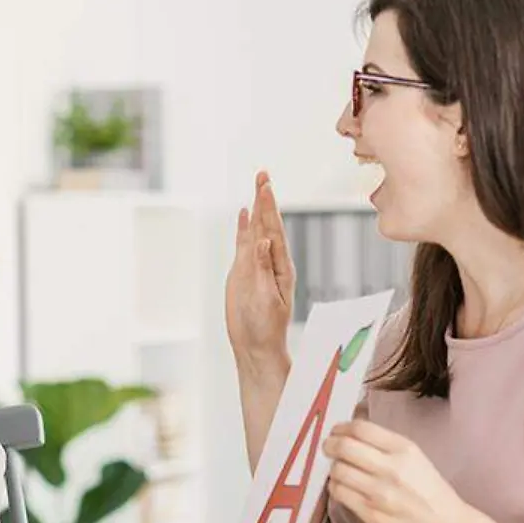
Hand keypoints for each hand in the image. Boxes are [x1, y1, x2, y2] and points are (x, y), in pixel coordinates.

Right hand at [225, 171, 295, 363]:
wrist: (256, 346)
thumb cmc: (265, 328)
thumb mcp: (265, 298)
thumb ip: (263, 269)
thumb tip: (264, 240)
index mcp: (280, 267)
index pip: (274, 231)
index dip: (269, 208)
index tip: (265, 186)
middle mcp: (270, 262)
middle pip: (267, 225)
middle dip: (264, 200)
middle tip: (263, 175)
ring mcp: (257, 267)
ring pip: (256, 232)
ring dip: (256, 209)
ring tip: (258, 187)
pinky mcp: (243, 273)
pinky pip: (243, 245)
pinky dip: (243, 228)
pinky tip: (243, 215)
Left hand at [323, 420, 472, 522]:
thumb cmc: (430, 492)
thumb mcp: (416, 458)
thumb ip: (385, 444)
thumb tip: (351, 431)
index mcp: (404, 450)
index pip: (361, 429)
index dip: (342, 427)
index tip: (337, 431)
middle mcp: (391, 468)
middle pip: (344, 447)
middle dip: (330, 444)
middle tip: (329, 447)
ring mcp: (379, 493)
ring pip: (338, 470)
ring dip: (334, 467)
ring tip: (340, 470)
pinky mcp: (370, 513)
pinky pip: (339, 493)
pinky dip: (336, 486)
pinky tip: (344, 486)